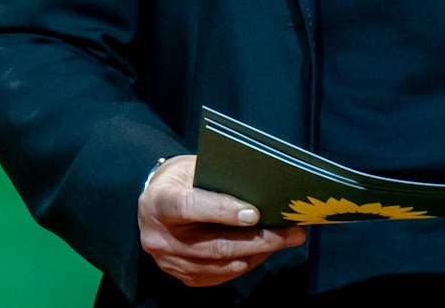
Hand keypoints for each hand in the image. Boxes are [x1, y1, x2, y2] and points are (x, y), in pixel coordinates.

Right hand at [137, 155, 305, 287]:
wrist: (154, 204)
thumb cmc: (180, 179)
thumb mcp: (192, 167)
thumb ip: (218, 178)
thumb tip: (262, 189)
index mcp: (158, 202)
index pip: (189, 207)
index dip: (222, 210)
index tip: (254, 213)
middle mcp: (160, 237)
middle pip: (213, 244)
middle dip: (257, 239)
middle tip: (289, 232)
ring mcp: (170, 261)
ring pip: (220, 264)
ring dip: (258, 253)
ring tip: (285, 239)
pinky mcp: (183, 276)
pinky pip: (220, 275)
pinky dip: (246, 263)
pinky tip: (264, 250)